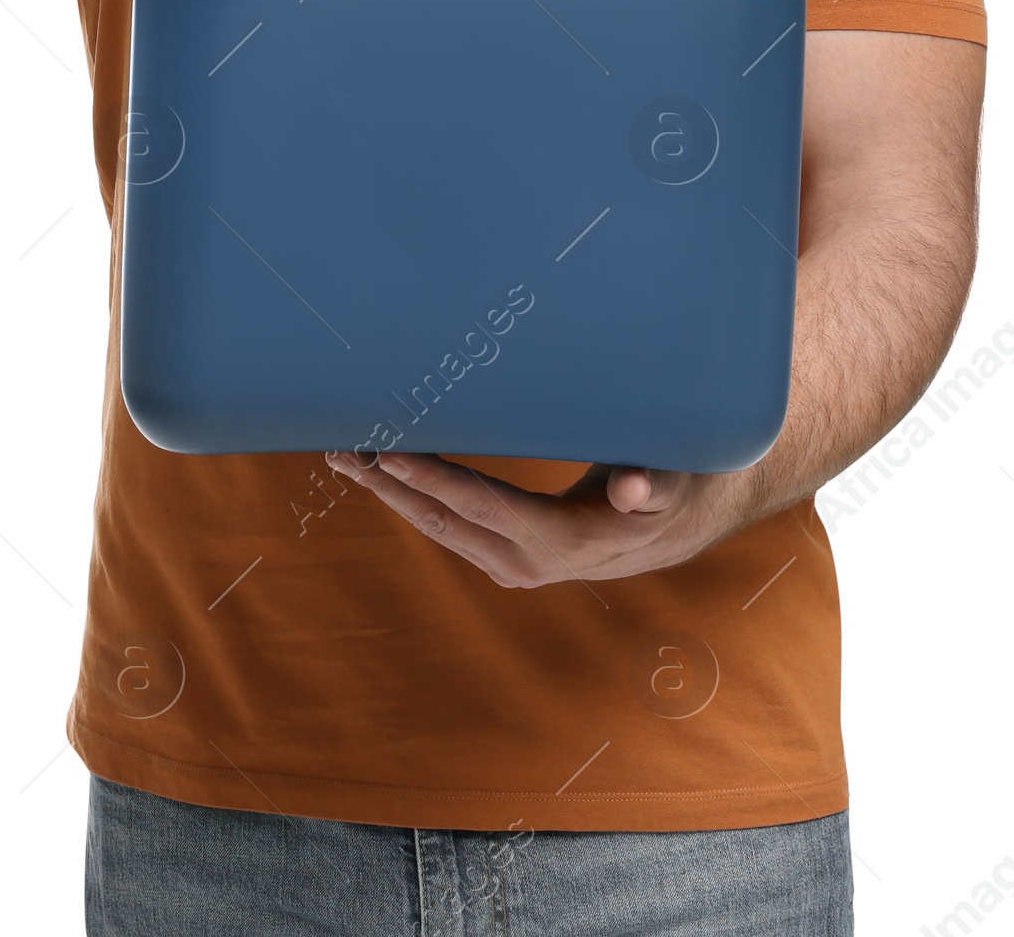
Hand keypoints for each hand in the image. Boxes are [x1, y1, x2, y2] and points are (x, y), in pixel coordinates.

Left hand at [323, 450, 752, 585]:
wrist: (671, 533)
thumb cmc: (670, 490)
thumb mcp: (669, 483)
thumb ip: (649, 485)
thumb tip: (630, 487)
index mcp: (559, 539)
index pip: (481, 506)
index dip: (434, 480)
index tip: (390, 455)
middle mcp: (526, 561)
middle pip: (443, 521)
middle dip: (389, 486)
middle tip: (341, 449)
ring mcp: (511, 565)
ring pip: (438, 528)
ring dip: (391, 494)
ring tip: (346, 456)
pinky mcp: (504, 558)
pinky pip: (449, 528)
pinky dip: (413, 501)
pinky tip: (385, 476)